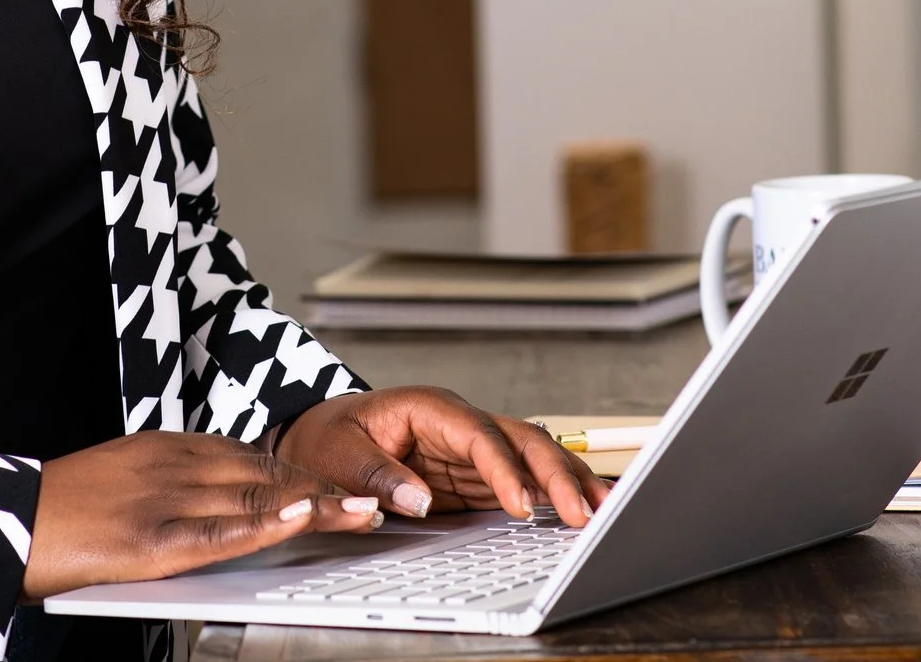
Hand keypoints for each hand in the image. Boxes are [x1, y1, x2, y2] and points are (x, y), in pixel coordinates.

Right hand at [21, 430, 382, 597]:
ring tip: (362, 512)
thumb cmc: (63, 510)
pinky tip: (296, 519)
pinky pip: (216, 531)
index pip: (257, 457)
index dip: (309, 473)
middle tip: (378, 498)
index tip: (349, 484)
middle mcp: (174, 464)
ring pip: (253, 497)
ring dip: (315, 505)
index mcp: (171, 447)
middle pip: (267, 472)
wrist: (5, 523)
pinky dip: (261, 524)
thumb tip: (229, 500)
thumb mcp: (129, 479)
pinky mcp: (148, 537)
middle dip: (327, 487)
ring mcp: (164, 498)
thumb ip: (179, 485)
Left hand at [274, 387, 610, 525]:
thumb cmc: (327, 437)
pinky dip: (552, 495)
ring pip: (533, 457)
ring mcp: (472, 447)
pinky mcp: (476, 473)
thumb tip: (421, 500)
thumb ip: (378, 475)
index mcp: (429, 408)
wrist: (318, 436)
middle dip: (557, 474)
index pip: (479, 435)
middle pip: (521, 440)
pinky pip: (522, 480)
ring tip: (603, 510)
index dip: (505, 470)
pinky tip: (579, 511)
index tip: (523, 505)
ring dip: (568, 482)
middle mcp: (460, 422)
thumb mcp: (338, 454)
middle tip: (585, 513)